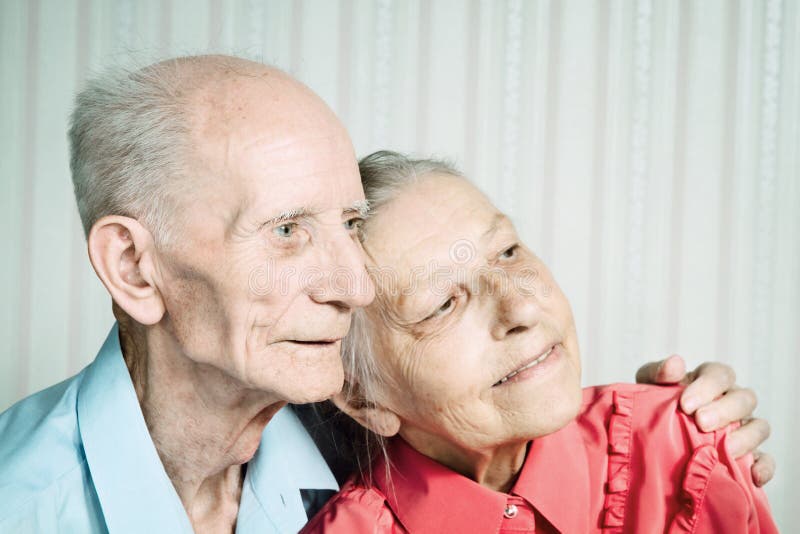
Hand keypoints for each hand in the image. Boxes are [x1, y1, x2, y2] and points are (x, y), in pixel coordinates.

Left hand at [636, 354, 774, 485]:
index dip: (707, 387)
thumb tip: (675, 364)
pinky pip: (766, 460)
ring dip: (746, 437)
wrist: (650, 438)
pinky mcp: (748, 455)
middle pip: (744, 399)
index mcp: (710, 381)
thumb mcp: (649, 385)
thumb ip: (658, 372)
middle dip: (724, 410)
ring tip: (725, 449)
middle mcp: (731, 402)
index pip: (720, 374)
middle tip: (701, 423)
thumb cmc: (654, 405)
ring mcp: (742, 428)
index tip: (685, 404)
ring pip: (760, 427)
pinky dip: (764, 466)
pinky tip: (753, 476)